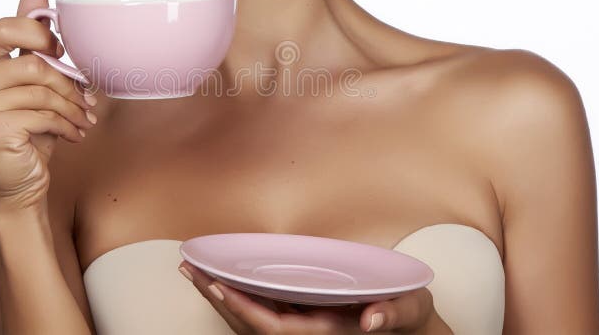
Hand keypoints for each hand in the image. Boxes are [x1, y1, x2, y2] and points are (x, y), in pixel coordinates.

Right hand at [0, 0, 97, 211]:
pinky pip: (41, 114)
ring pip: (40, 90)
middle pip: (31, 63)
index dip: (40, 36)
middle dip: (67, 83)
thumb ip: (27, 37)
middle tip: (86, 99)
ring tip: (83, 119)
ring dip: (72, 107)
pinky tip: (72, 134)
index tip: (62, 52)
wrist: (16, 186)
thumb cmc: (24, 131)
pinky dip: (65, 124)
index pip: (4, 28)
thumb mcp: (28, 81)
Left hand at [178, 261, 452, 333]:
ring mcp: (301, 326)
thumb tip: (372, 320)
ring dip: (220, 296)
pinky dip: (236, 294)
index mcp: (324, 331)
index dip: (241, 308)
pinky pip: (260, 309)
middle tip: (188, 269)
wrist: (410, 328)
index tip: (216, 285)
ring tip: (193, 270)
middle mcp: (306, 333)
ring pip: (249, 318)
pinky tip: (221, 276)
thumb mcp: (410, 309)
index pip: (272, 326)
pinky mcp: (300, 317)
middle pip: (249, 323)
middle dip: (217, 298)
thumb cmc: (407, 314)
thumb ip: (393, 314)